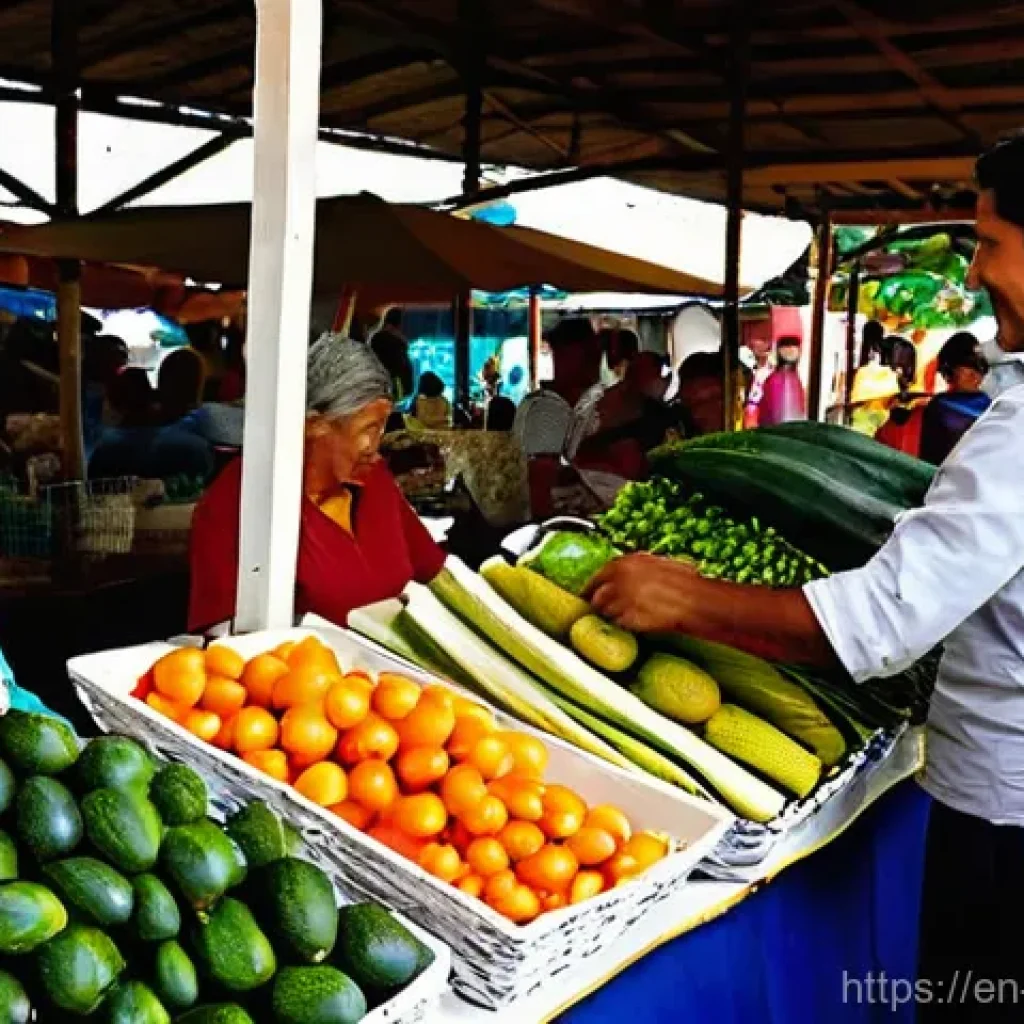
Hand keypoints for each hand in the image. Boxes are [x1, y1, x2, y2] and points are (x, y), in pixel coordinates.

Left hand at [583, 553, 702, 633]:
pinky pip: (618, 624)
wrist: (697, 601)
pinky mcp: (628, 619)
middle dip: (599, 604)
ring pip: (605, 612)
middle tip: (603, 611)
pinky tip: (634, 624)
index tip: (588, 593)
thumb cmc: (687, 582)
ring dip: (611, 616)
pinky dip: (623, 625)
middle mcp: (621, 579)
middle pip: (597, 596)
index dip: (593, 586)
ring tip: (623, 618)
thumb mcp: (660, 563)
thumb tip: (626, 573)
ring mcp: (623, 600)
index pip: (599, 575)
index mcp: (627, 563)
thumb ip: (638, 567)